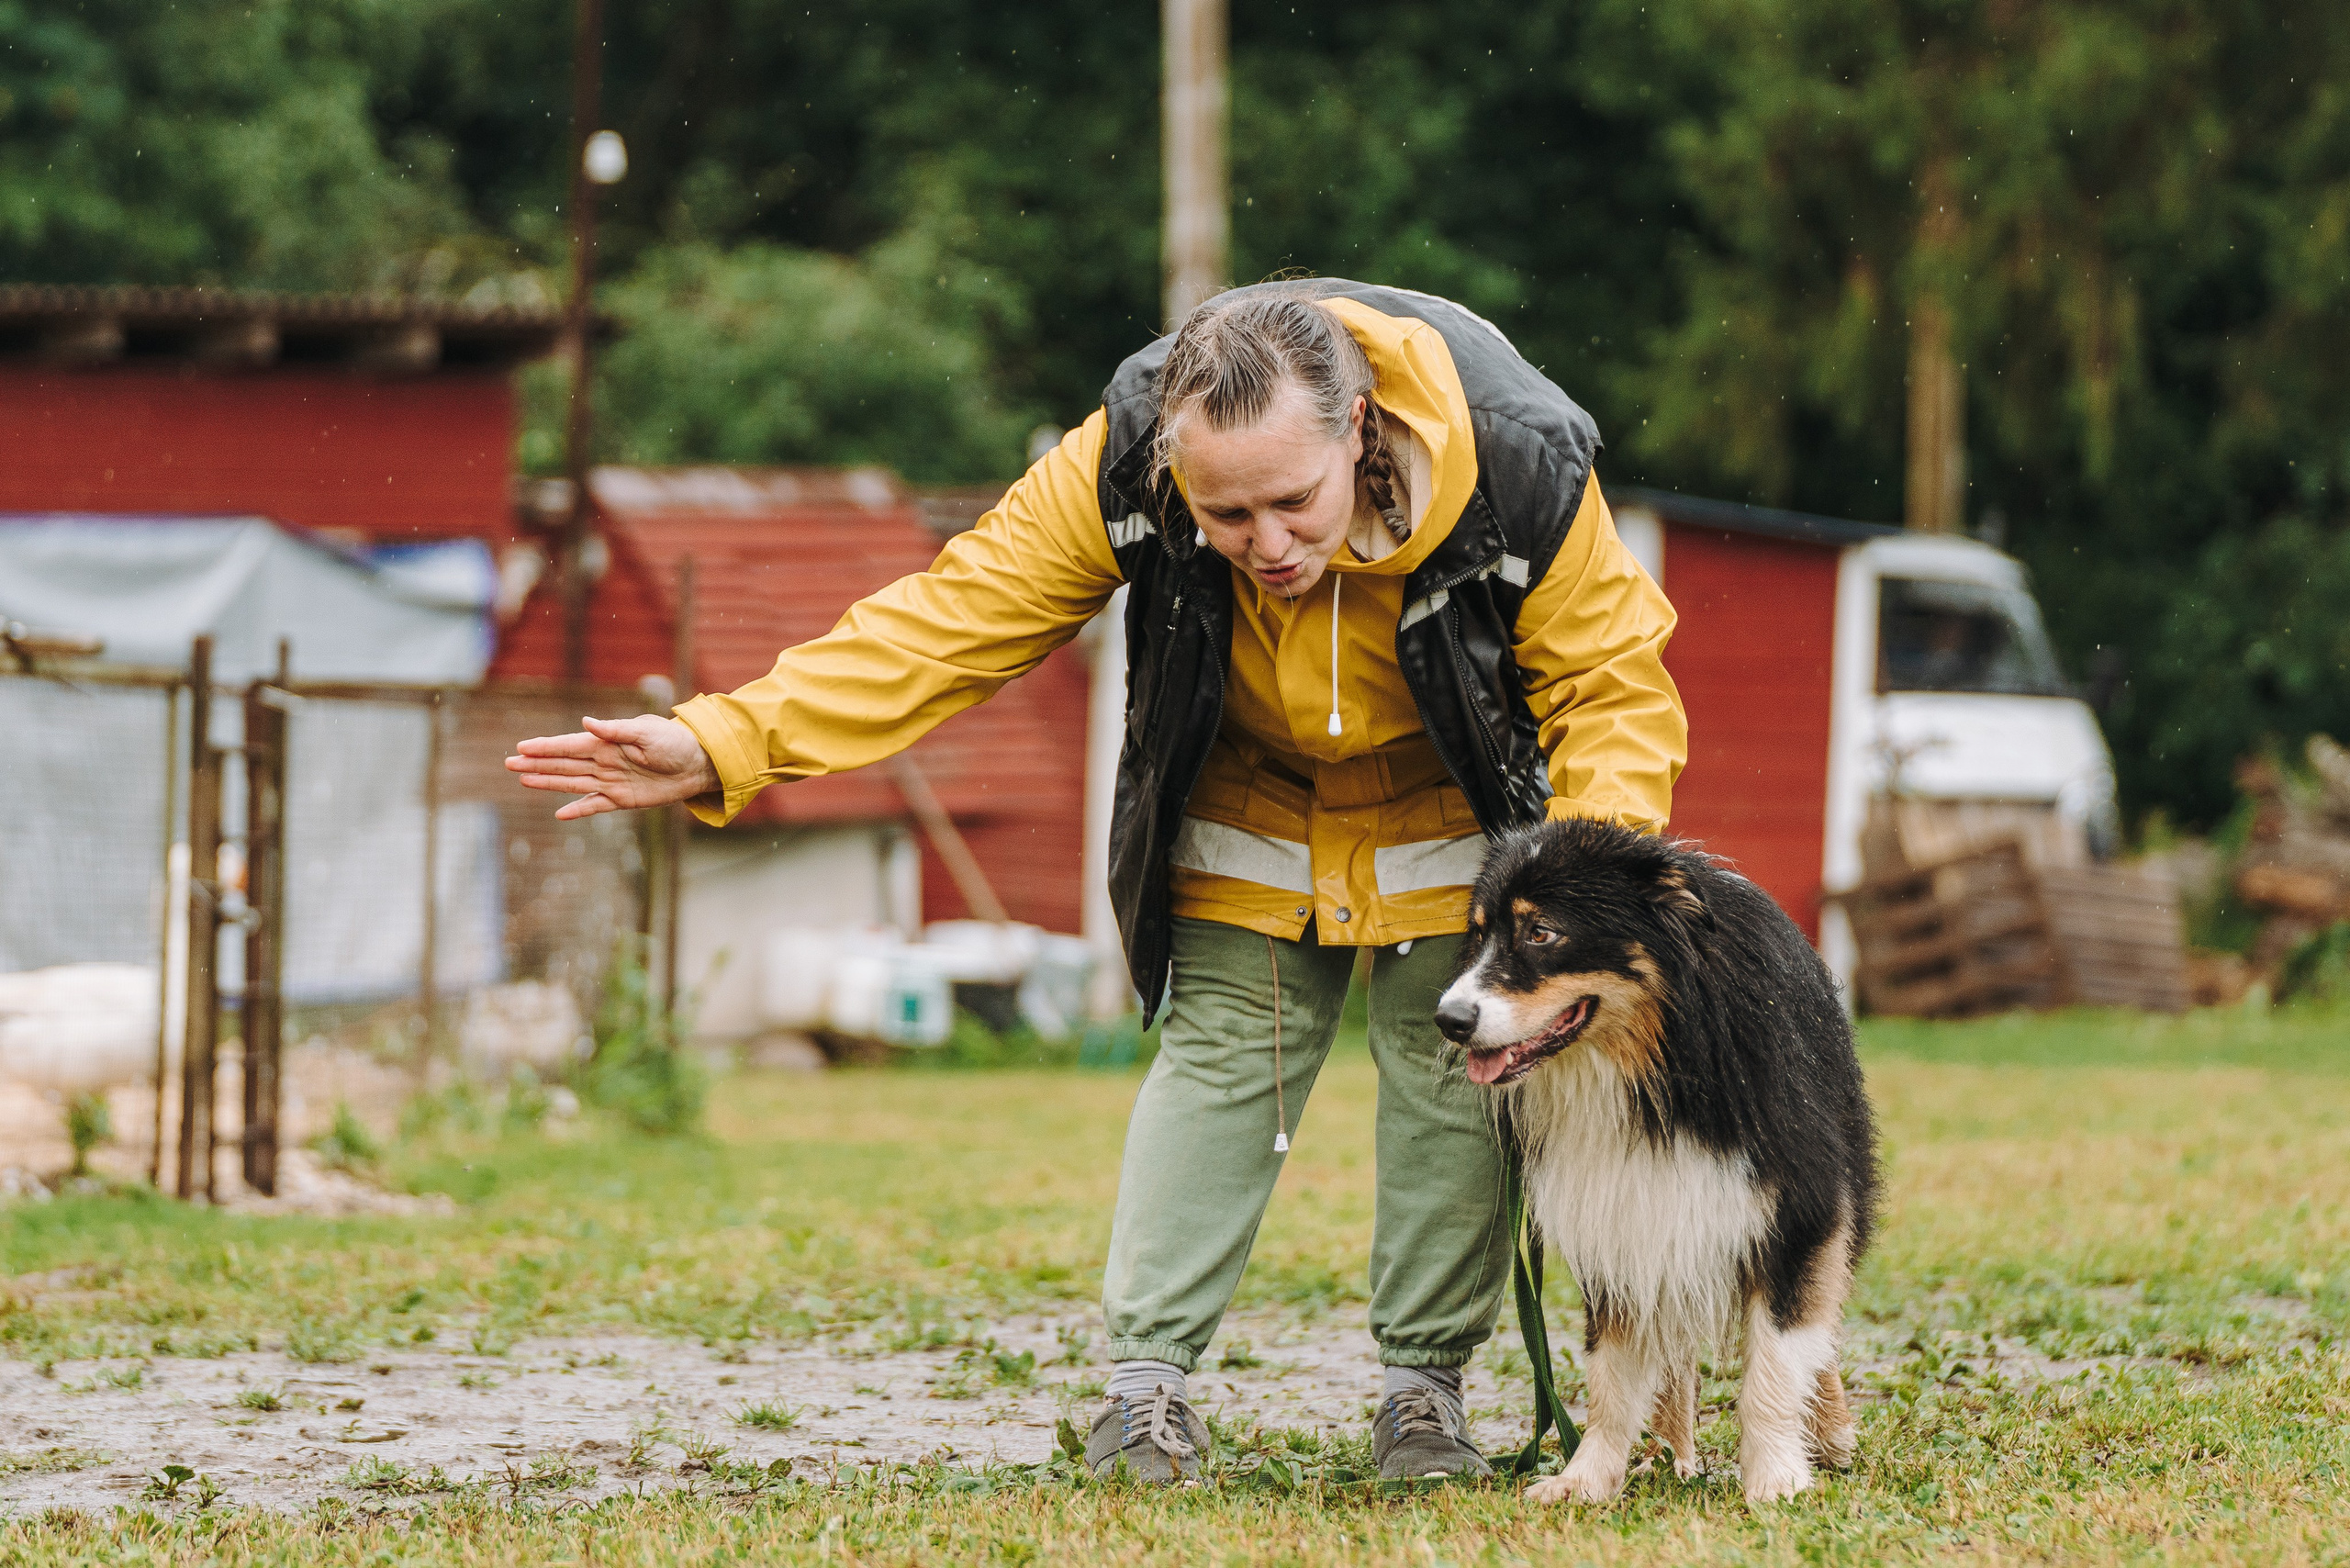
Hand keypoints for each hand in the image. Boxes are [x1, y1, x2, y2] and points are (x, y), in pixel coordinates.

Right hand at [505, 715, 721, 819]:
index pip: (569, 745)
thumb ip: (616, 731)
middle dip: (536, 763)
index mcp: (607, 742)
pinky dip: (578, 811)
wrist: (698, 764)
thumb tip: (586, 723)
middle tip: (509, 764)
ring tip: (523, 781)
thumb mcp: (647, 733)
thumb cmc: (674, 742)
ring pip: (572, 783)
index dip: (545, 747)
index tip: (521, 747)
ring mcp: (611, 781)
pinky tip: (559, 814)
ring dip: (548, 782)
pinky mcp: (622, 799)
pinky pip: (595, 806)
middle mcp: (604, 761)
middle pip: (564, 763)